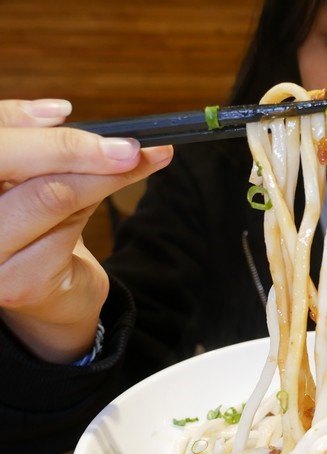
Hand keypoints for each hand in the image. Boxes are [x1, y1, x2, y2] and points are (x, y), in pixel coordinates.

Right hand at [0, 99, 173, 362]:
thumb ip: (30, 140)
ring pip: (52, 195)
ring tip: (136, 161)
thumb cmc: (31, 223)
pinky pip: (67, 230)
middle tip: (130, 146)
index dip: (29, 125)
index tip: (71, 114)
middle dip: (77, 150)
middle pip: (17, 165)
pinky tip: (114, 190)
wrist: (48, 294)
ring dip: (102, 176)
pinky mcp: (17, 284)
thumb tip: (59, 112)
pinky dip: (98, 203)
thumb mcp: (28, 175)